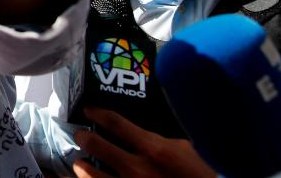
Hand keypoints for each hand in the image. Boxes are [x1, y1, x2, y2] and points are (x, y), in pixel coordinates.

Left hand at [72, 108, 215, 177]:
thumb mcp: (186, 150)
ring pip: (90, 173)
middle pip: (96, 145)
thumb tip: (146, 128)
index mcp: (154, 149)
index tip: (89, 110)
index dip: (98, 113)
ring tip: (80, 162)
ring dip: (81, 165)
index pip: (115, 122)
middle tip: (80, 134)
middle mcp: (136, 168)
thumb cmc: (201, 174)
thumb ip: (163, 139)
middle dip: (84, 137)